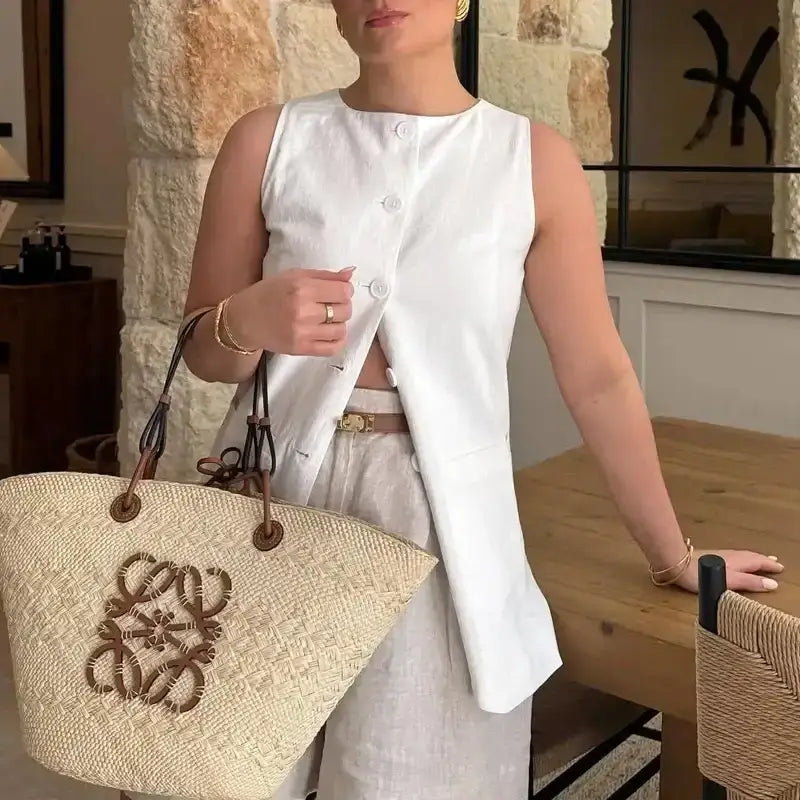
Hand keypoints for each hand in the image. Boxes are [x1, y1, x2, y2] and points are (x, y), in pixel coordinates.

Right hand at [229, 267, 354, 356]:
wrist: (244, 320)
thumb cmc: (268, 294)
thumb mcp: (293, 276)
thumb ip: (324, 275)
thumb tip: (350, 274)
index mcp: (301, 288)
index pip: (342, 291)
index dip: (345, 290)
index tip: (338, 291)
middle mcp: (303, 310)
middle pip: (345, 310)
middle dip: (343, 305)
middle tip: (331, 304)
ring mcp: (303, 332)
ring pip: (341, 329)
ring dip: (339, 323)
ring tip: (328, 319)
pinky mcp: (301, 349)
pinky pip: (333, 347)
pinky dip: (337, 340)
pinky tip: (329, 333)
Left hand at [673, 549, 783, 592]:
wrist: (677, 564)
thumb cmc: (702, 574)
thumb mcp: (730, 581)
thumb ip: (750, 583)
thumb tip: (772, 584)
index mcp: (738, 561)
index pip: (758, 562)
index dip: (769, 565)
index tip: (780, 568)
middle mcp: (731, 556)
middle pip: (751, 557)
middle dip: (763, 560)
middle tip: (774, 563)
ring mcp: (720, 555)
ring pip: (742, 556)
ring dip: (753, 559)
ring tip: (761, 561)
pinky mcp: (711, 557)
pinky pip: (734, 557)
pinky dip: (742, 559)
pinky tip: (737, 562)